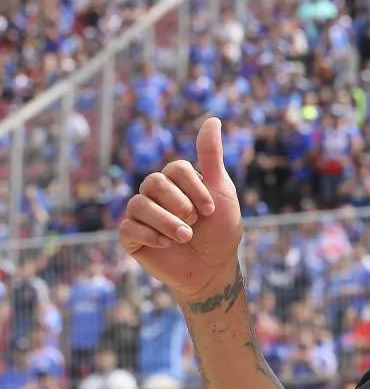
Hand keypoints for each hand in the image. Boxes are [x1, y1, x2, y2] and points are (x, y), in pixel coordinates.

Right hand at [119, 117, 243, 297]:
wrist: (214, 268)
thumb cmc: (221, 230)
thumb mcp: (221, 190)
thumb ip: (212, 156)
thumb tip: (212, 119)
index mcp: (176, 181)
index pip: (175, 169)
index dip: (194, 188)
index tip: (211, 209)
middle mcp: (156, 194)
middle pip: (154, 182)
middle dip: (180, 204)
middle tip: (196, 221)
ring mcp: (142, 215)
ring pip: (139, 204)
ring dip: (167, 222)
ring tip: (186, 237)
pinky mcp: (132, 237)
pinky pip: (128, 227)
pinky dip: (151, 235)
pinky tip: (168, 245)